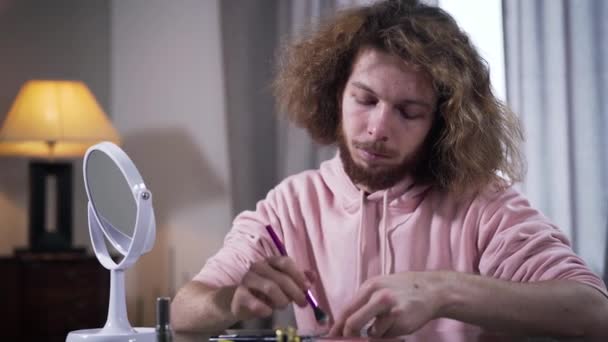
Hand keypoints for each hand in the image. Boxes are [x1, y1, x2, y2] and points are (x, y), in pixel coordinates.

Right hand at [230, 256, 312, 320]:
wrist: (239, 301)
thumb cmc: (264, 292)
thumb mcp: (284, 284)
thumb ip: (298, 279)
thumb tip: (313, 276)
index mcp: (270, 261)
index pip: (285, 262)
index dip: (298, 275)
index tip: (307, 288)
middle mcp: (258, 267)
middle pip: (280, 277)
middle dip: (295, 291)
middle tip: (303, 303)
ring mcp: (247, 280)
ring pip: (270, 288)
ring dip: (281, 300)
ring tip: (283, 306)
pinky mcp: (239, 295)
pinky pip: (255, 303)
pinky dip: (265, 309)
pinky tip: (268, 311)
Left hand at [328, 272, 446, 336]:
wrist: (432, 290)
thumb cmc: (404, 290)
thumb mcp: (381, 287)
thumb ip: (365, 302)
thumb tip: (346, 322)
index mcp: (369, 286)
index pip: (346, 309)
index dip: (337, 326)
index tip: (332, 336)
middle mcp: (377, 295)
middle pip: (352, 322)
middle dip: (349, 335)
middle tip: (350, 340)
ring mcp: (389, 308)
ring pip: (372, 332)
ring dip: (376, 334)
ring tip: (387, 324)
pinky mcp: (401, 320)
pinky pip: (387, 334)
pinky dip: (389, 334)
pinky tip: (398, 324)